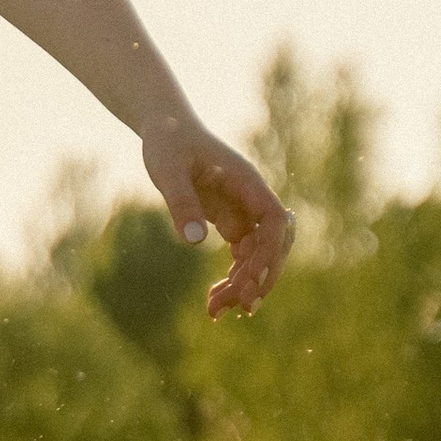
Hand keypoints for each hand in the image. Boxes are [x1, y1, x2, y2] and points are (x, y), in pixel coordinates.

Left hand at [139, 107, 294, 316]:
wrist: (166, 129)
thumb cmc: (168, 142)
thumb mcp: (168, 171)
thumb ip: (182, 203)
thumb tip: (195, 241)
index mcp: (246, 182)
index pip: (274, 223)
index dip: (269, 254)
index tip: (250, 282)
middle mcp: (251, 199)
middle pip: (272, 246)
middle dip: (259, 278)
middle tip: (238, 308)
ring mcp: (243, 211)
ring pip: (256, 256)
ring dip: (243, 284)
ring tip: (215, 311)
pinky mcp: (230, 221)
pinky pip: (241, 257)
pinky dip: (232, 278)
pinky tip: (214, 299)